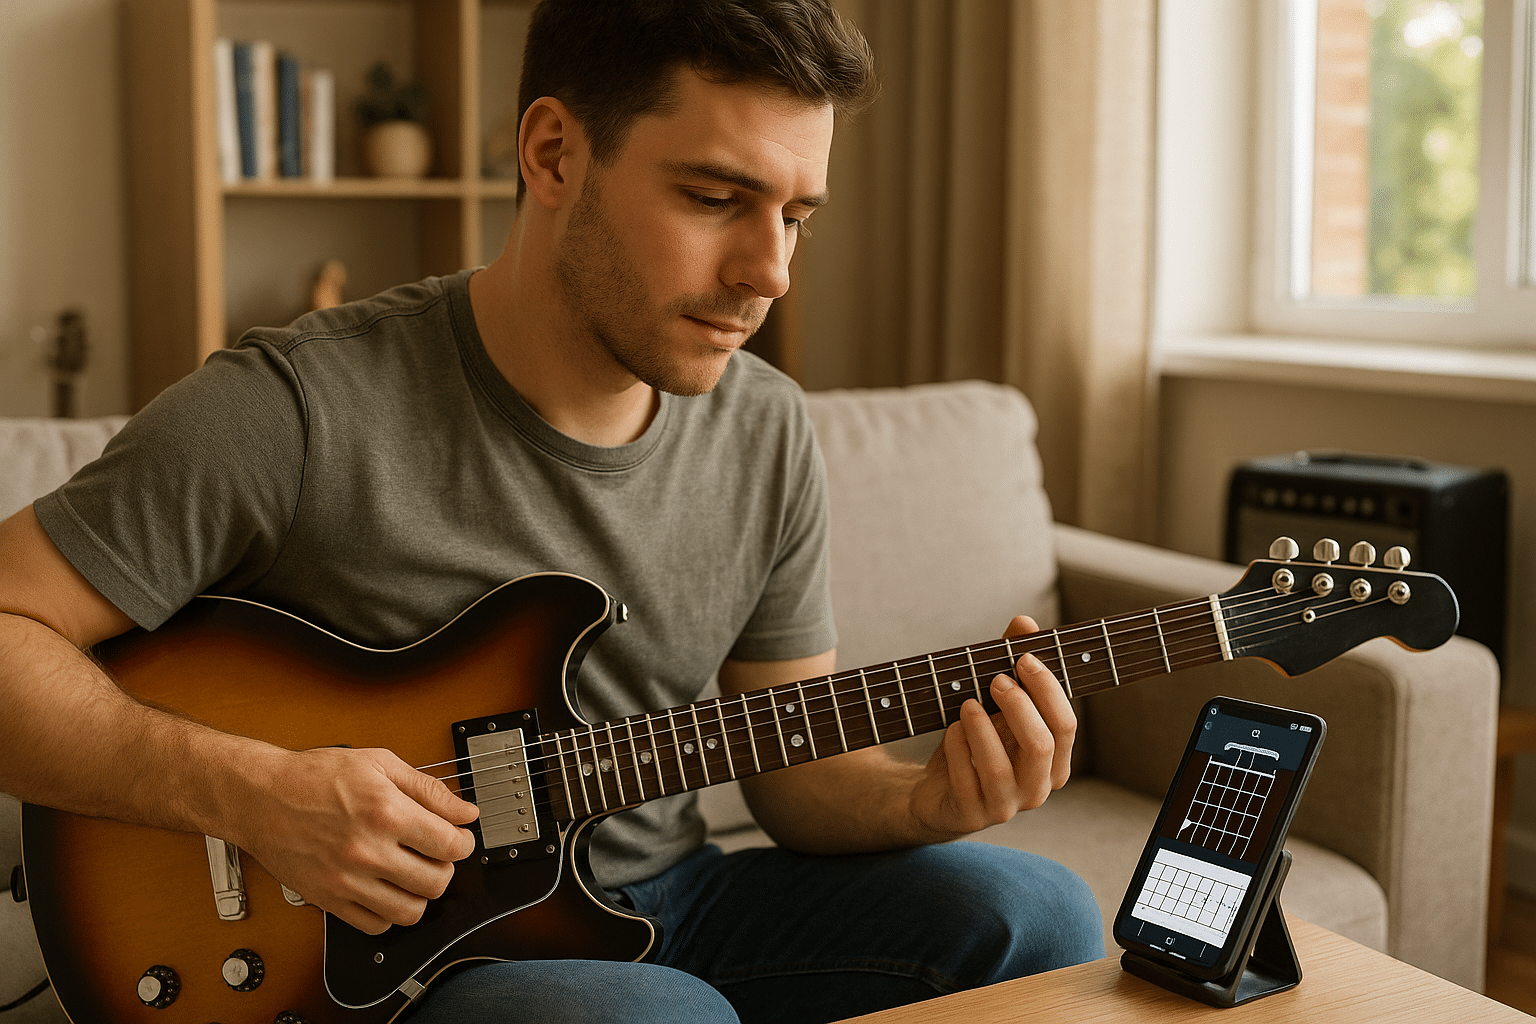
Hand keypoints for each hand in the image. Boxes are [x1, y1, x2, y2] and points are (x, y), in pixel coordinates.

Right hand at [232, 745, 479, 934]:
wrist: (260, 797)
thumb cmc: (315, 776)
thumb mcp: (379, 763)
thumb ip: (428, 789)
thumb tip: (465, 811)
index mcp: (386, 812)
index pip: (451, 845)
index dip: (465, 842)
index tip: (460, 837)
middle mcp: (368, 850)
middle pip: (436, 882)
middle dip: (446, 868)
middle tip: (436, 855)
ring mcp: (347, 880)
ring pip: (410, 911)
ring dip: (420, 894)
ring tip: (413, 873)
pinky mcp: (328, 899)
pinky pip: (375, 926)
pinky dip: (389, 913)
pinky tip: (386, 889)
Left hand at [908, 615, 1075, 838]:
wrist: (935, 792)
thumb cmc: (975, 742)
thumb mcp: (993, 703)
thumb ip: (1010, 664)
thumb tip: (1025, 623)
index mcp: (1054, 761)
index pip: (1065, 725)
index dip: (1047, 689)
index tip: (1023, 658)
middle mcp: (1036, 788)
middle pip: (1041, 745)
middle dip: (1019, 706)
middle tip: (994, 678)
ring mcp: (1005, 806)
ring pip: (1000, 767)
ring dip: (982, 728)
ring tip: (966, 703)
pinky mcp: (970, 815)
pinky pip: (965, 780)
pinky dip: (957, 748)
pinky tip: (951, 730)